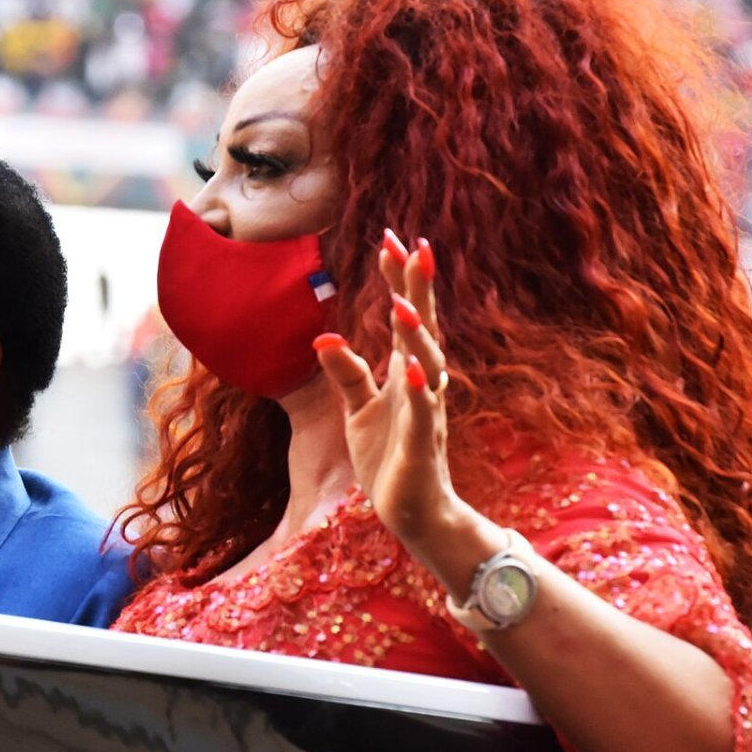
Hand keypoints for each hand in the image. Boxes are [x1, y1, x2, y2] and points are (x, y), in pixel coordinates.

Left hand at [312, 230, 466, 558]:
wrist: (416, 512)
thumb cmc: (390, 457)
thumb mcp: (358, 411)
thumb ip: (346, 373)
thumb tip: (324, 336)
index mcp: (406, 372)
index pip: (403, 318)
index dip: (400, 280)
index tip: (392, 239)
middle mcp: (422, 384)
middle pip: (422, 329)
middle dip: (419, 289)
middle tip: (414, 247)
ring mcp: (425, 412)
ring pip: (427, 365)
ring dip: (416, 335)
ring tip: (403, 303)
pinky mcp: (422, 444)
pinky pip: (422, 413)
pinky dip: (417, 390)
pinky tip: (410, 369)